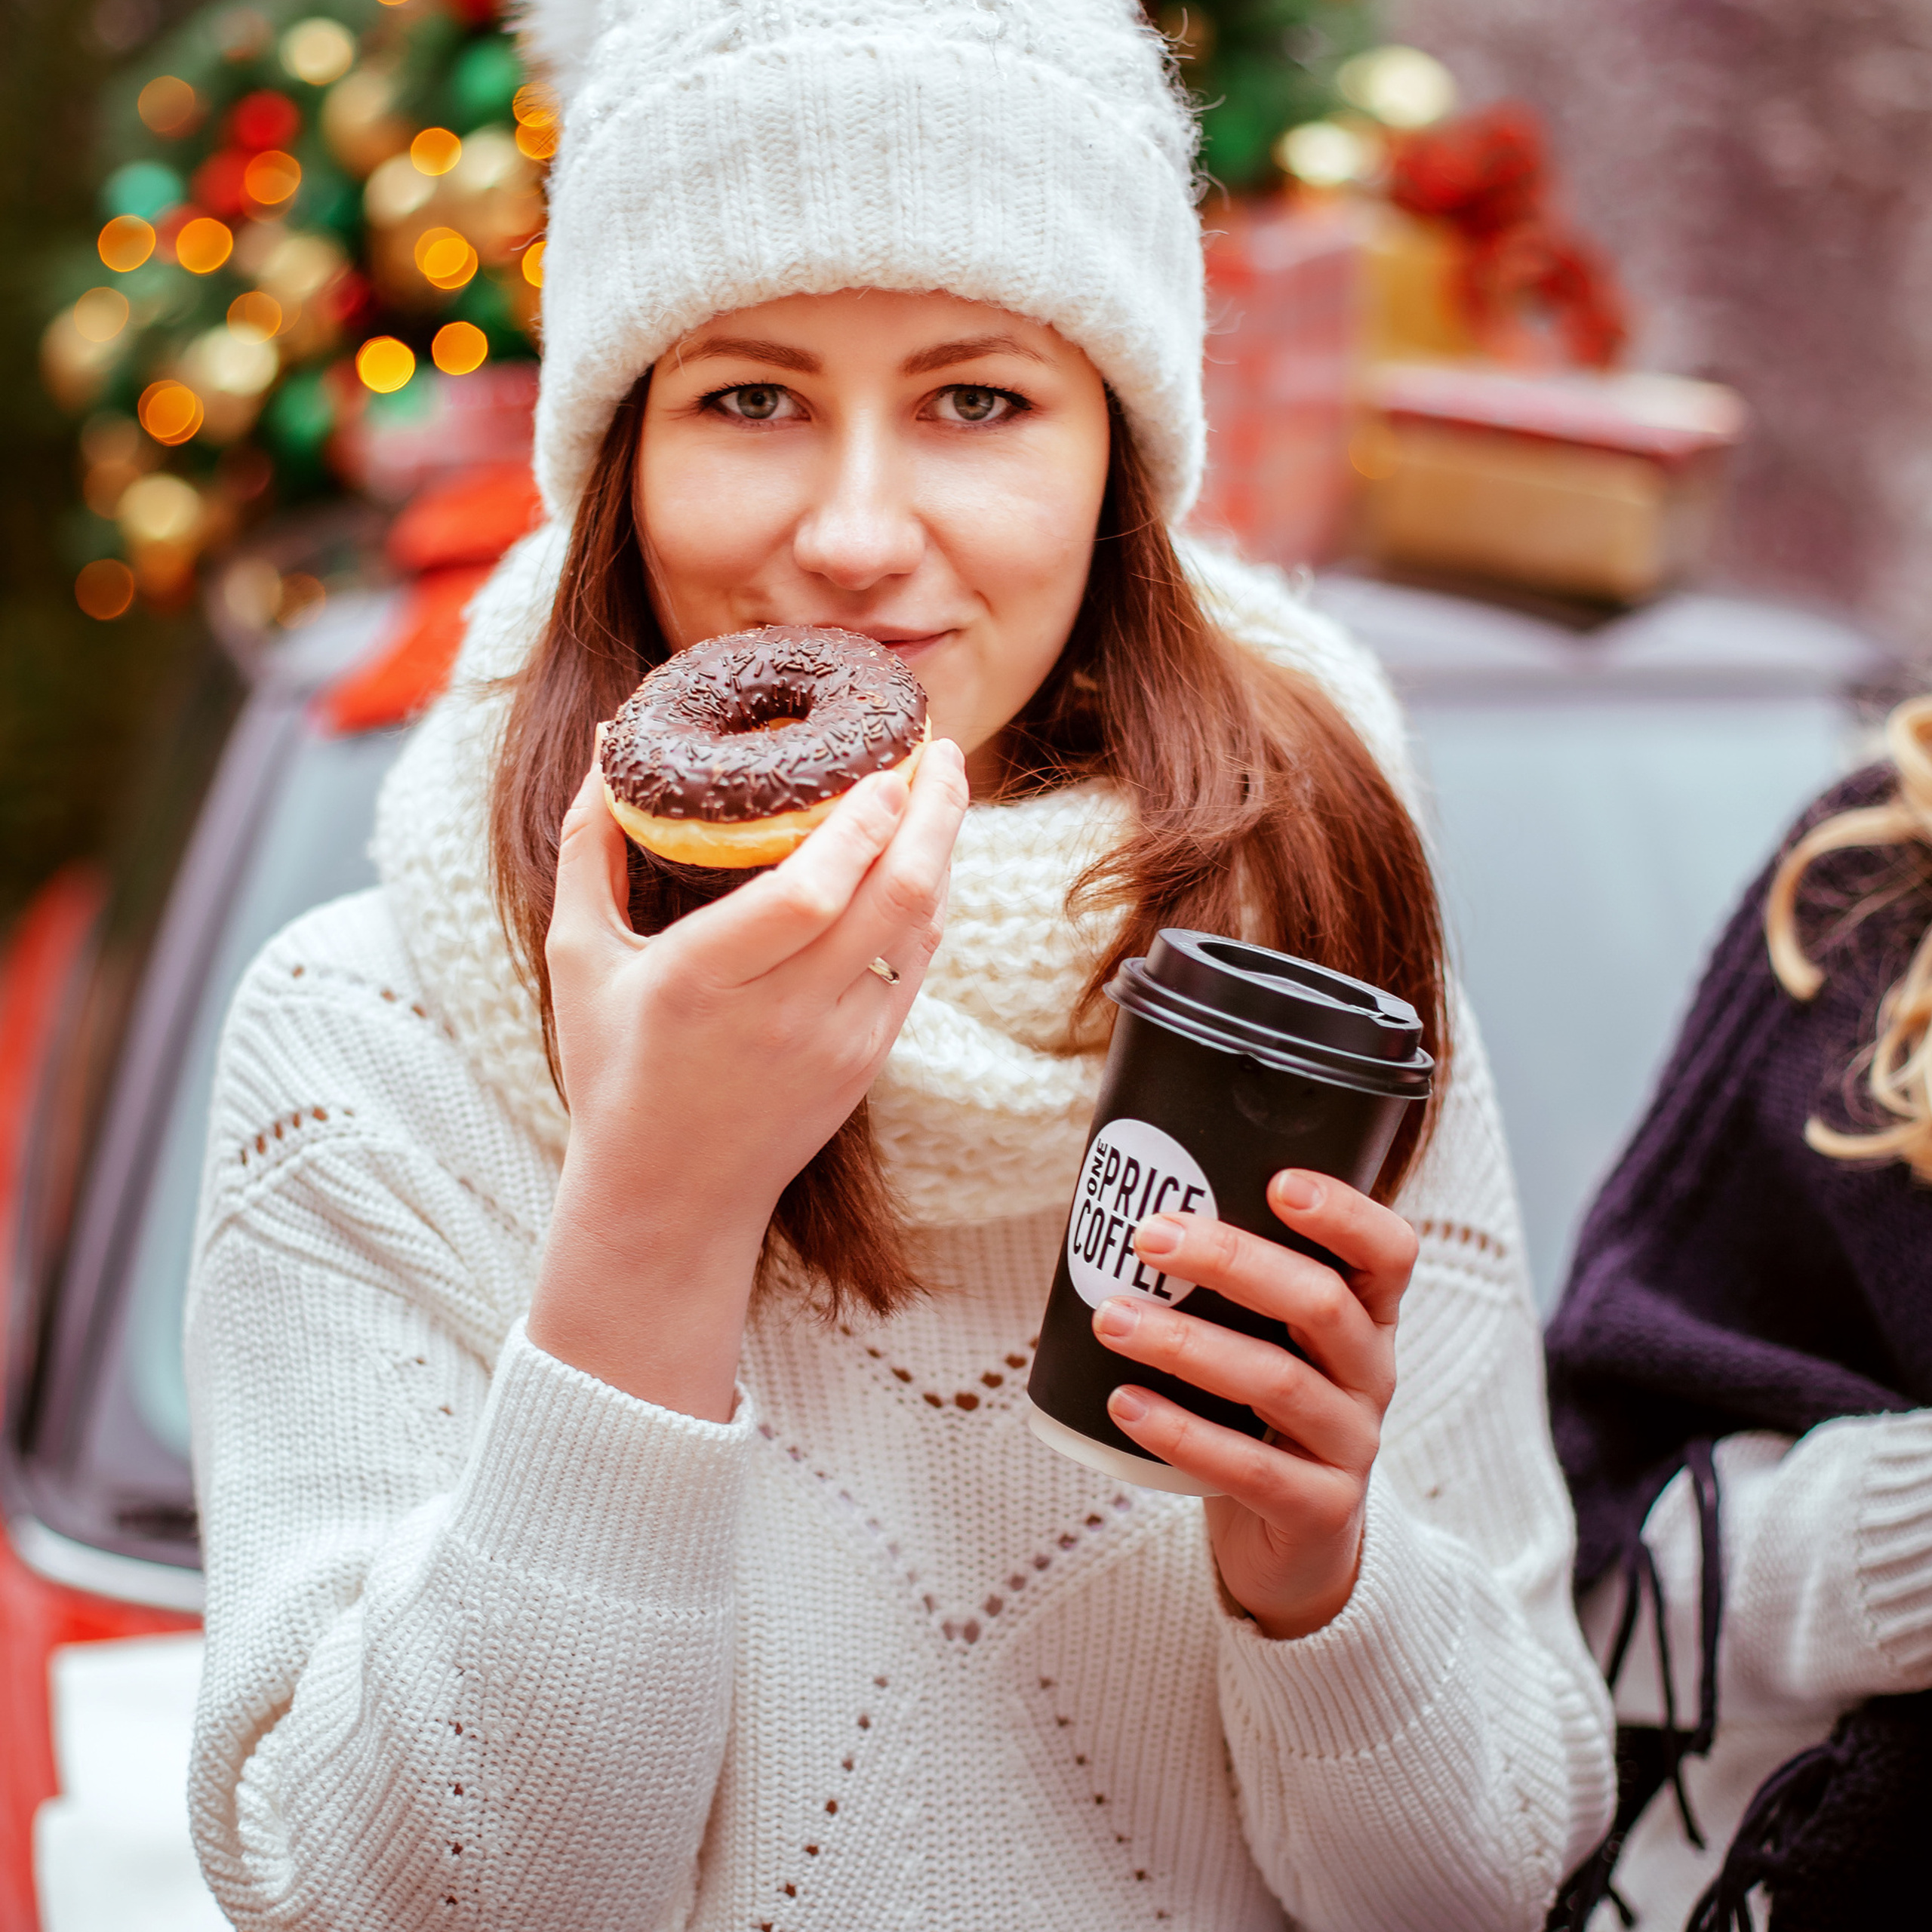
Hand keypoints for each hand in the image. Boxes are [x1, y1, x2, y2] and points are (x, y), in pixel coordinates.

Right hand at [527, 739, 969, 1418]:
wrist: (670, 1195)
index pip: (807, 896)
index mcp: (702, 982)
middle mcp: (781, 1015)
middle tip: (941, 750)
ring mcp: (837, 1043)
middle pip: (890, 900)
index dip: (859, 827)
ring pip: (918, 930)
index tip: (885, 767)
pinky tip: (925, 857)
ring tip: (943, 786)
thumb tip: (607, 743)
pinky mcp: (868, 1060)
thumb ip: (591, 845)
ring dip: (942, 852)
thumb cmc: (614, 1068)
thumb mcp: (578, 956)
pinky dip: (929, 902)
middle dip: (932, 815)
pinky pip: (915, 964)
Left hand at [1089, 1172, 1416, 1639]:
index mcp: (1366, 1318)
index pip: (1389, 1252)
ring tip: (1111, 1318)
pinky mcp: (1319, 1509)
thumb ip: (1228, 1283)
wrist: (1295, 1546)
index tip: (1279, 1183)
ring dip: (1185, 1343)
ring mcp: (1351, 1445)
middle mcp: (1371, 1374)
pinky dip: (1181, 1432)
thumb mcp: (1267, 1341)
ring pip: (1277, 1381)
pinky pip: (1249, 1468)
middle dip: (1232, 1260)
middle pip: (1321, 1303)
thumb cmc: (1260, 1415)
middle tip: (1149, 1237)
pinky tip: (1124, 1404)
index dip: (1346, 1213)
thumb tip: (1118, 1200)